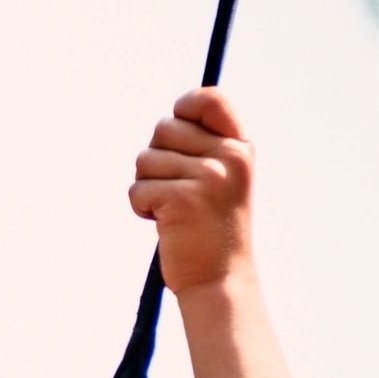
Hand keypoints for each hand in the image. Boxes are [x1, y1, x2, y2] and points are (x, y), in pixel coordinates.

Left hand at [129, 87, 253, 293]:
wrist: (220, 278)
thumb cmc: (211, 227)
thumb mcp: (221, 179)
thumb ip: (203, 146)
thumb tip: (171, 117)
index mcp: (241, 147)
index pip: (208, 99)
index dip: (183, 108)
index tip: (179, 131)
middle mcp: (229, 157)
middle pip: (163, 128)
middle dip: (156, 159)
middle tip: (176, 189)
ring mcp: (208, 177)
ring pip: (145, 160)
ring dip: (148, 186)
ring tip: (174, 209)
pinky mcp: (182, 199)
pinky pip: (137, 188)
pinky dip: (142, 207)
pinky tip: (166, 223)